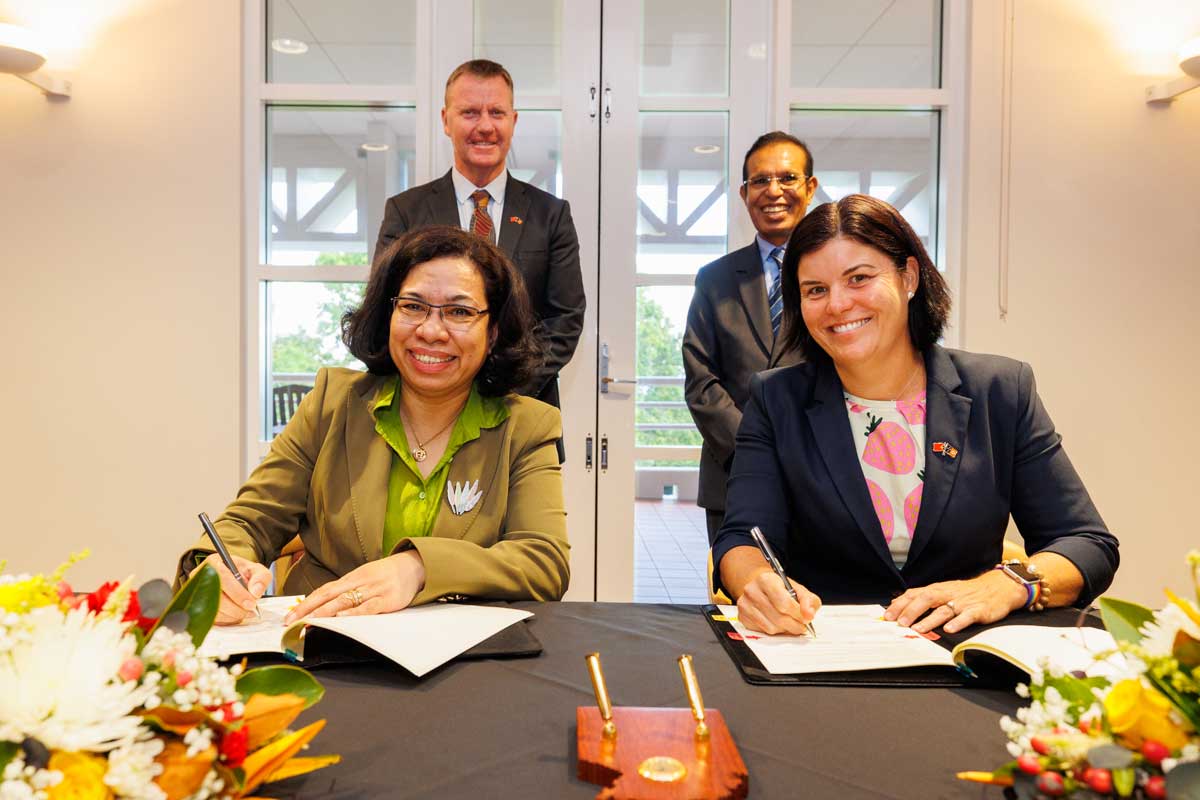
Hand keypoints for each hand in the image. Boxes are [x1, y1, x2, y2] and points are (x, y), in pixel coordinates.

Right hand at [193, 553, 269, 625]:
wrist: (232, 579)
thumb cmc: (241, 573)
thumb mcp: (255, 570)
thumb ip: (261, 577)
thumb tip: (256, 591)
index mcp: (214, 563)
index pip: (221, 578)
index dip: (237, 593)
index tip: (250, 603)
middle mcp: (200, 578)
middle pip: (216, 597)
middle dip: (237, 607)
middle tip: (250, 609)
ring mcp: (197, 593)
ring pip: (214, 611)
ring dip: (233, 615)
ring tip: (245, 610)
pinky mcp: (198, 608)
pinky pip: (212, 619)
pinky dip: (227, 619)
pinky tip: (235, 614)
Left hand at [284, 551, 425, 623]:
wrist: (413, 566)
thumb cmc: (386, 575)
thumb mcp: (364, 577)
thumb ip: (347, 590)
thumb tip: (323, 604)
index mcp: (351, 577)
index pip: (323, 590)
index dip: (305, 603)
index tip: (289, 615)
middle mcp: (359, 582)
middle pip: (328, 596)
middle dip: (307, 609)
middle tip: (290, 621)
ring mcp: (372, 590)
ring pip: (344, 601)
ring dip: (324, 612)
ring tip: (308, 622)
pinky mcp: (387, 599)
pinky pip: (368, 607)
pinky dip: (353, 612)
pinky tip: (341, 618)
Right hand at [736, 568, 820, 635]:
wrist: (761, 587)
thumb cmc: (780, 589)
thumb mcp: (798, 589)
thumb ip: (808, 600)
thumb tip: (809, 614)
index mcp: (766, 579)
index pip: (784, 602)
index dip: (798, 613)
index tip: (806, 618)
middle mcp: (752, 590)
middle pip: (778, 617)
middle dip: (795, 625)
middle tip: (802, 625)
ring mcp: (745, 604)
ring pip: (771, 627)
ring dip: (785, 629)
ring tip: (790, 623)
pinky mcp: (742, 617)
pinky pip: (763, 631)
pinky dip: (775, 631)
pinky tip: (778, 624)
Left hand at [884, 571, 1026, 633]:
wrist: (998, 587)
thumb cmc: (968, 591)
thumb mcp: (944, 591)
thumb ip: (923, 598)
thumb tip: (898, 604)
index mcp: (938, 589)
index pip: (915, 594)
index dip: (901, 604)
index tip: (888, 615)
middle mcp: (948, 594)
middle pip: (927, 599)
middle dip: (912, 611)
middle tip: (900, 623)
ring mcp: (963, 602)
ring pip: (944, 609)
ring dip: (930, 619)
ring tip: (919, 629)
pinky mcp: (978, 610)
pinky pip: (967, 616)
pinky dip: (958, 622)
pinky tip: (950, 629)